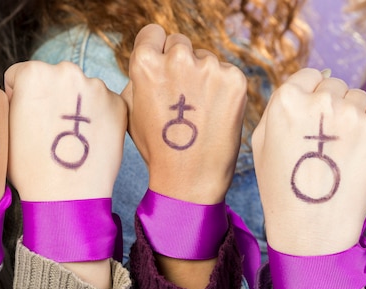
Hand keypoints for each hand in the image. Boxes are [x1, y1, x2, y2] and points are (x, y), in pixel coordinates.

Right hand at [5, 61, 126, 200]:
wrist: (66, 195)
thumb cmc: (30, 167)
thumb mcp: (6, 127)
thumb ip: (13, 100)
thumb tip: (21, 93)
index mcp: (34, 72)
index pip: (20, 75)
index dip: (19, 99)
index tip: (27, 120)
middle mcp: (67, 71)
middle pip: (54, 78)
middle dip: (51, 98)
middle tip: (50, 130)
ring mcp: (97, 87)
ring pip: (81, 91)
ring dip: (76, 107)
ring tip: (70, 140)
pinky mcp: (118, 105)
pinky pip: (103, 105)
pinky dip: (97, 118)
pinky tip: (88, 141)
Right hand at [122, 24, 246, 203]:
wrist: (190, 178)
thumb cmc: (157, 147)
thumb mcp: (131, 110)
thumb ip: (138, 77)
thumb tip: (152, 59)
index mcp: (147, 64)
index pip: (153, 33)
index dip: (155, 51)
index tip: (161, 68)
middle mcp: (178, 59)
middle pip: (180, 43)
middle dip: (180, 63)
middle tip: (181, 97)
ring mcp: (209, 68)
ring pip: (204, 58)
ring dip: (202, 76)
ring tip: (198, 112)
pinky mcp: (234, 79)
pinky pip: (225, 72)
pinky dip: (222, 88)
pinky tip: (214, 114)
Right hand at [252, 68, 365, 254]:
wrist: (311, 226)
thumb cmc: (281, 186)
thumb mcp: (261, 142)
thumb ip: (279, 107)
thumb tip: (308, 83)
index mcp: (285, 100)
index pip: (307, 76)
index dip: (309, 96)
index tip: (310, 118)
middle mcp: (319, 101)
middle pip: (334, 85)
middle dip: (330, 106)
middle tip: (323, 141)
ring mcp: (350, 114)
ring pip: (358, 97)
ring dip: (351, 116)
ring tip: (338, 151)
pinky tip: (353, 153)